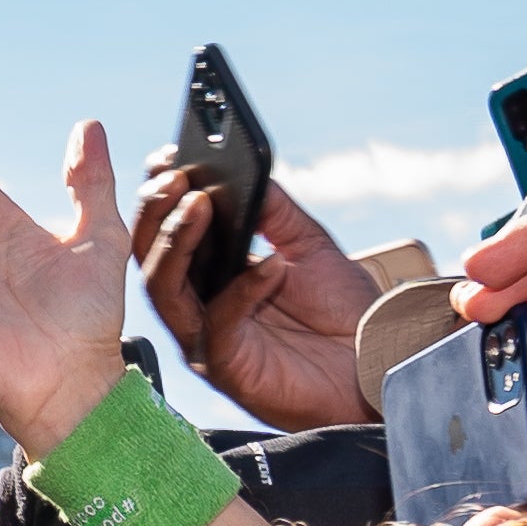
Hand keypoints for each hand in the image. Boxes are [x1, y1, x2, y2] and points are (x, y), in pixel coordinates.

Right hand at [135, 166, 376, 429]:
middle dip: (156, 213)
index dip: (161, 195)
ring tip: (200, 203)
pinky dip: (241, 291)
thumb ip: (274, 212)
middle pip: (150, 259)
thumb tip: (242, 170)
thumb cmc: (343, 315)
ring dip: (177, 243)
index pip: (167, 233)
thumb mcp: (308, 246)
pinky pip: (217, 327)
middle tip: (173, 175)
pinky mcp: (228, 369)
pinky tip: (271, 265)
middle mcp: (199, 308)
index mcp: (211, 277)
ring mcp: (206, 341)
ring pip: (165, 290)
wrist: (376, 365)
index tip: (169, 155)